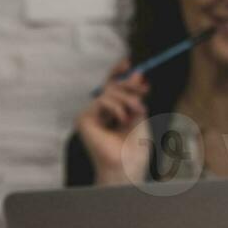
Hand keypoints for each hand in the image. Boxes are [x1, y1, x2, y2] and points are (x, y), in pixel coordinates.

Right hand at [76, 60, 150, 185]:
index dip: (119, 74)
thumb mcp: (140, 115)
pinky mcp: (84, 119)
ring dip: (126, 97)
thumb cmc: (135, 147)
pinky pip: (100, 100)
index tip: (130, 63)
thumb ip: (135, 96)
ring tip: (138, 109)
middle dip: (128, 84)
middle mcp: (99, 113)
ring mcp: (90, 116)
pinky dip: (115, 106)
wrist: (127, 164)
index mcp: (112, 113)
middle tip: (143, 87)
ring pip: (107, 92)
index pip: (112, 88)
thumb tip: (136, 74)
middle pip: (110, 86)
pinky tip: (122, 118)